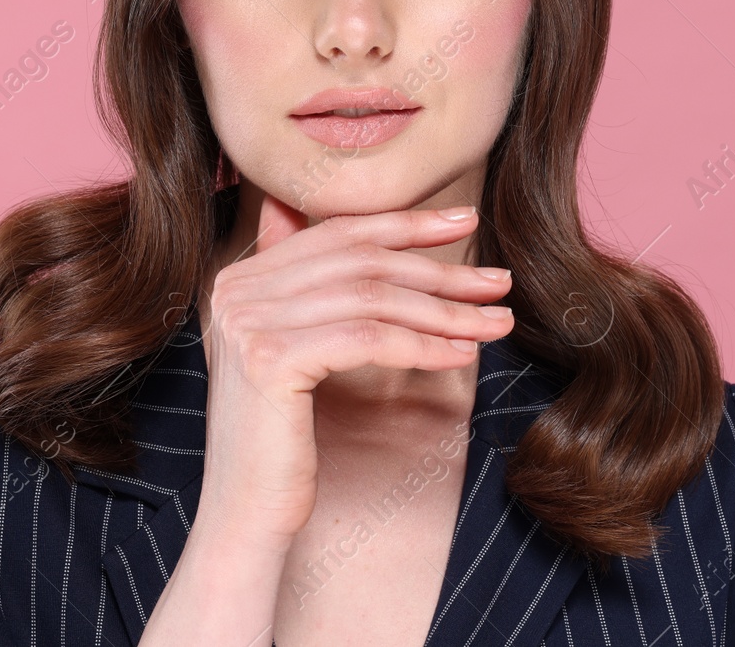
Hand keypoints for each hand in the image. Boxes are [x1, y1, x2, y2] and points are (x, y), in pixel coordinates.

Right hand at [191, 193, 514, 549]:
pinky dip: (423, 344)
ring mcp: (248, 322)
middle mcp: (236, 288)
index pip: (339, 232)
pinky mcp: (271, 359)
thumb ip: (315, 288)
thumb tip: (360, 225)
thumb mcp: (299, 349)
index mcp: (241, 276)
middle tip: (497, 281)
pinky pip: (368, 338)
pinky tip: (462, 355)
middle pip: (361, 262)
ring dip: (445, 311)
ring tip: (495, 322)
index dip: (407, 224)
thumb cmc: (285, 438)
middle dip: (439, 269)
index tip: (466, 221)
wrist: (248, 512)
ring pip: (373, 298)